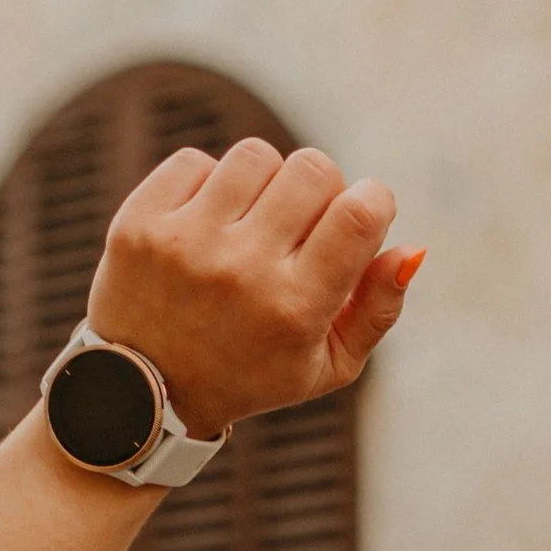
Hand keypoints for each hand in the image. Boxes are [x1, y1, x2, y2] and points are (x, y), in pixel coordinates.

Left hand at [86, 139, 416, 433]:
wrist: (142, 394)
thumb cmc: (253, 374)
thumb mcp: (329, 366)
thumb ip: (379, 309)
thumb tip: (411, 249)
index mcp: (295, 309)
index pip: (358, 214)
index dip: (374, 200)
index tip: (363, 213)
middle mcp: (240, 271)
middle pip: (313, 169)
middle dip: (322, 188)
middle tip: (304, 222)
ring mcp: (185, 243)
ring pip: (257, 156)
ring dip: (267, 180)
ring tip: (254, 220)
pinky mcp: (139, 223)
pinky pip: (196, 161)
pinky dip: (211, 184)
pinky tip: (208, 222)